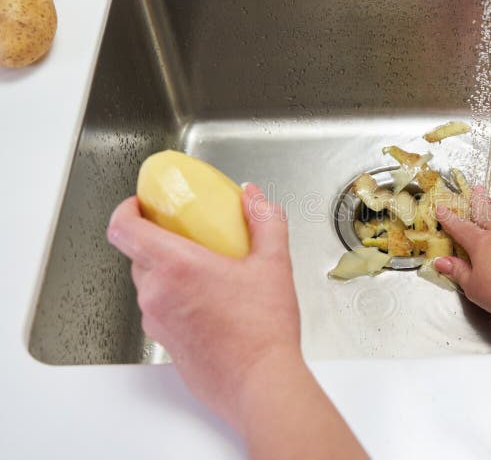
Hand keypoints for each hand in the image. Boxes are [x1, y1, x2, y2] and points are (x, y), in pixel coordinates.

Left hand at [106, 183, 299, 431]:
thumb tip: (254, 198)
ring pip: (149, 284)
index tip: (141, 204)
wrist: (261, 384)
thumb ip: (264, 221)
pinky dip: (176, 298)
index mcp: (176, 267)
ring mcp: (156, 321)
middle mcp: (156, 294)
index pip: (123, 228)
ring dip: (169, 271)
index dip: (126, 210)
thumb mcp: (274, 263)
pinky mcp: (165, 343)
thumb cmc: (263, 332)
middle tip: (187, 234)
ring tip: (206, 270)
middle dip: (158, 239)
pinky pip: (160, 309)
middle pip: (137, 254)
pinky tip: (211, 302)